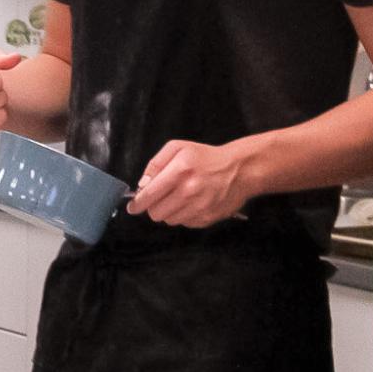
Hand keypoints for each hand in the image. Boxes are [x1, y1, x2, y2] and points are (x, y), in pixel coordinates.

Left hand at [128, 139, 249, 227]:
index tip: (132, 207)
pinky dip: (183, 216)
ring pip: (169, 220)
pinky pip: (185, 223)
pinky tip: (191, 203)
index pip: (150, 195)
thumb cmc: (206, 157)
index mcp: (180, 171)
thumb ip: (156, 164)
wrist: (240, 170)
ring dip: (169, 212)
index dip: (137, 204)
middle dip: (154, 206)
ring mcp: (200, 207)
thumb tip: (142, 185)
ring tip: (179, 198)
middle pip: (156, 212)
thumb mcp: (178, 148)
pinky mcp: (208, 218)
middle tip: (160, 198)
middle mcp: (189, 191)